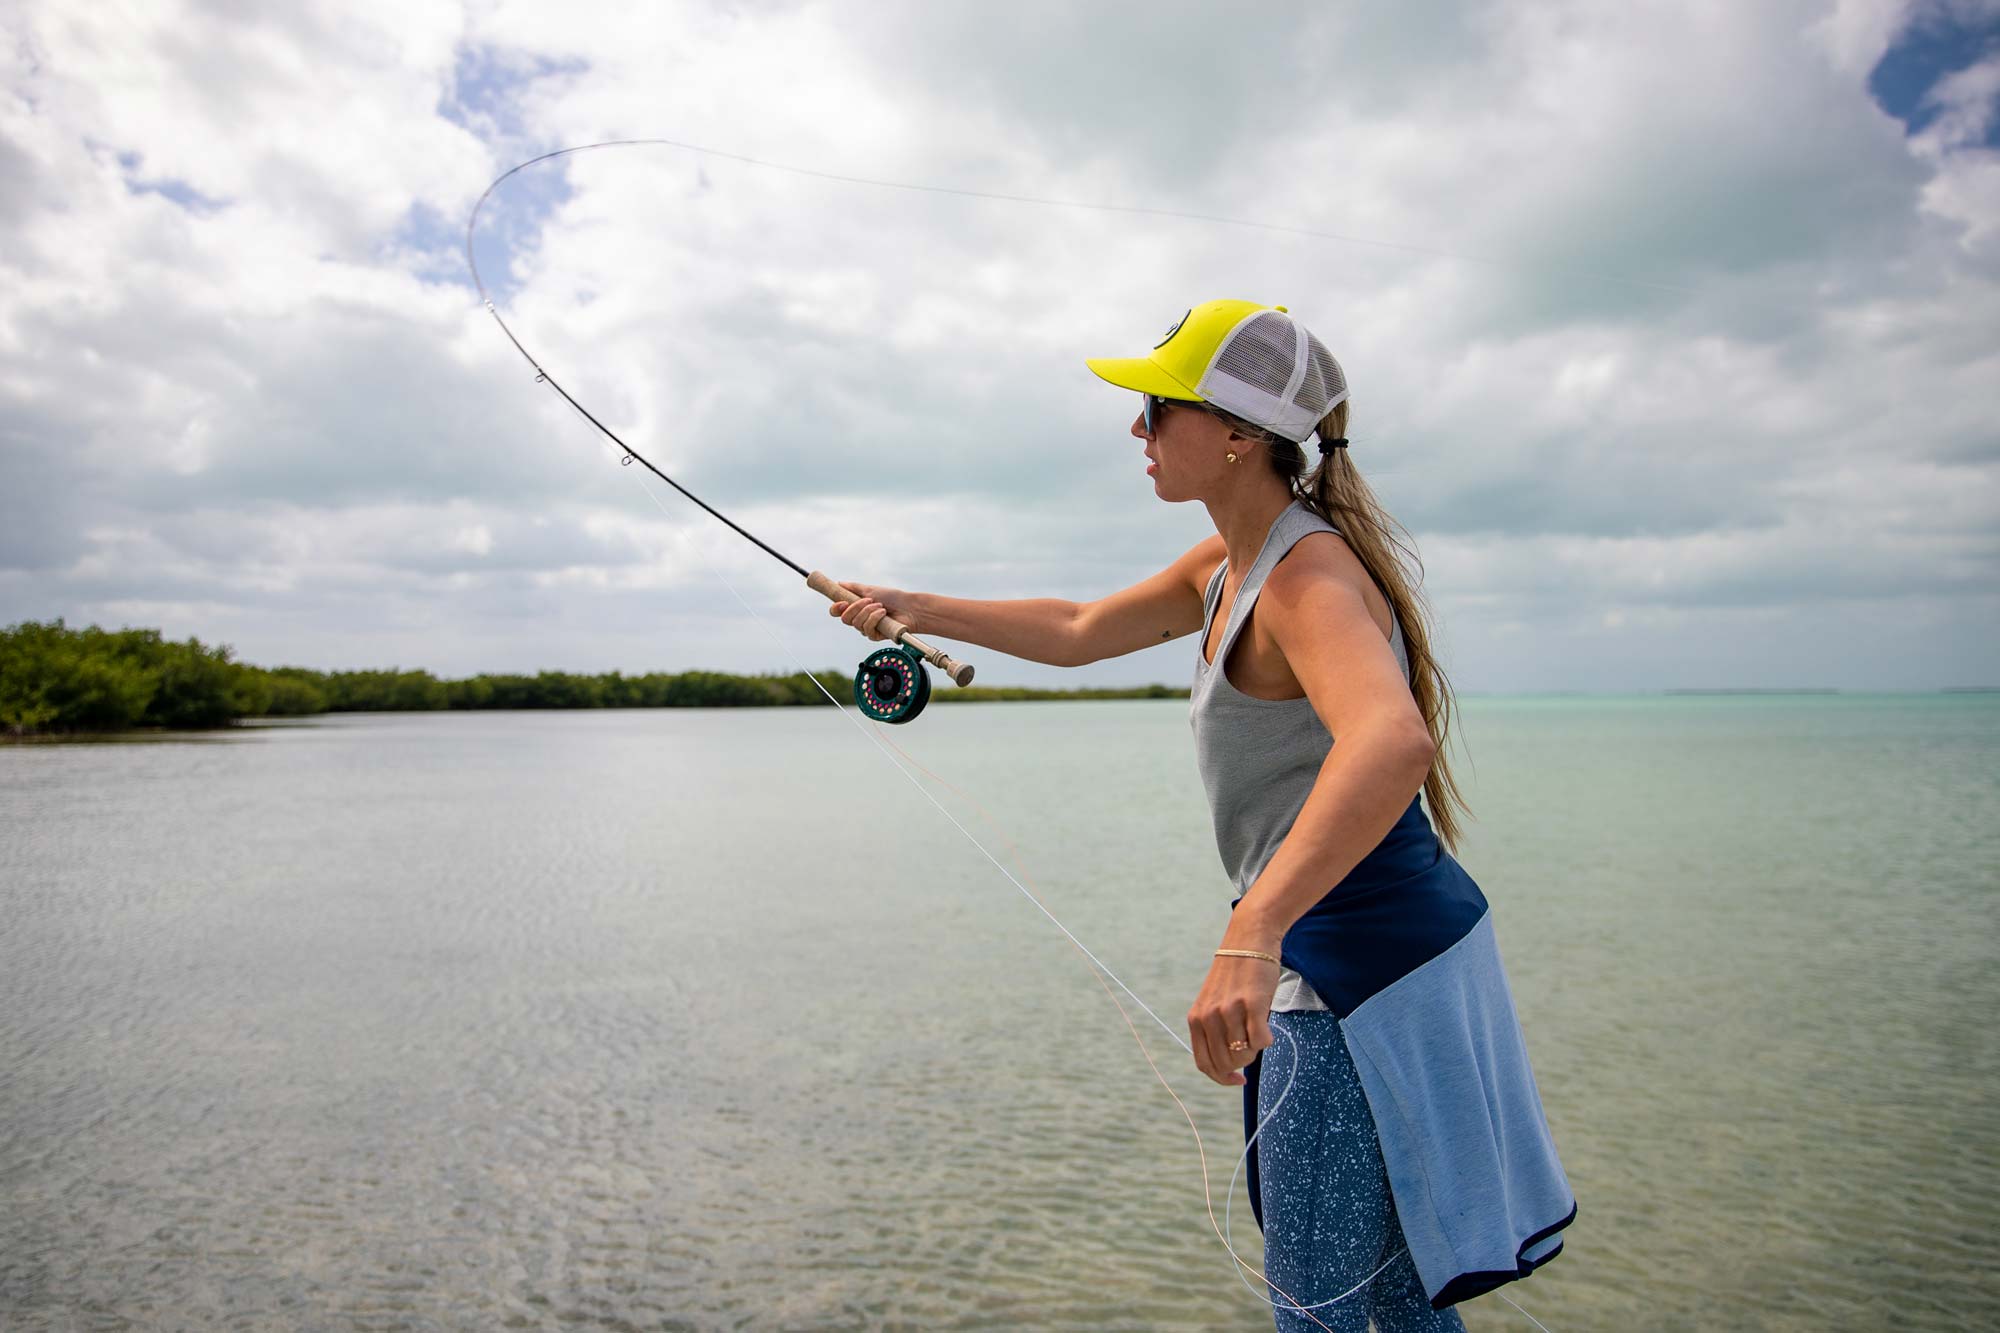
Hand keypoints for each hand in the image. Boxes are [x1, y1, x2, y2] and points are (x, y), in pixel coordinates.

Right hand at [828, 580, 916, 641]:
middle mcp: (859, 619)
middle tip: (868, 600)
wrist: (909, 607)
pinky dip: (875, 618)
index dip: (836, 608)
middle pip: (845, 619)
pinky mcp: (875, 636)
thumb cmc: (892, 598)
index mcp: (856, 608)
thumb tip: (839, 583)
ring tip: (881, 606)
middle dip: (855, 607)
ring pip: (856, 623)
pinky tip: (883, 613)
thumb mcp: (871, 589)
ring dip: (869, 611)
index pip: (838, 612)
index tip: (842, 602)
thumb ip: (853, 587)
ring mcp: (867, 628)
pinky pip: (867, 629)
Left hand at [1187, 951, 1279, 1086]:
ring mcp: (1229, 1011)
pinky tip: (1266, 1025)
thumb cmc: (1236, 976)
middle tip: (1251, 1043)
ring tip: (1257, 1028)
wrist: (1249, 941)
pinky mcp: (1251, 1004)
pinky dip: (1267, 1039)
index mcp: (1196, 1019)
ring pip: (1245, 1054)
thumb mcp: (1213, 1003)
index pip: (1204, 1064)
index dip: (1222, 1078)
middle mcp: (1209, 1016)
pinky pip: (1262, 1041)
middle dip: (1243, 1062)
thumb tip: (1229, 1066)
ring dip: (1255, 1048)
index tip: (1239, 1079)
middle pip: (1227, 1063)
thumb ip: (1214, 1031)